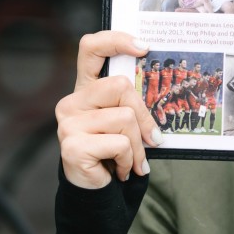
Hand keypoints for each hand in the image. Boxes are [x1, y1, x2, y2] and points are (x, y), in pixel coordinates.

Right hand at [55, 31, 161, 188]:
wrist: (97, 192)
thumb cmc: (116, 153)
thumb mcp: (127, 123)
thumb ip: (133, 104)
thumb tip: (164, 96)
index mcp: (86, 89)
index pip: (91, 48)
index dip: (116, 40)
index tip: (144, 47)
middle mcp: (71, 101)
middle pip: (121, 86)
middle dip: (144, 115)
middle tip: (152, 139)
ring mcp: (68, 123)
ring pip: (125, 118)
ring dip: (139, 145)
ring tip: (133, 161)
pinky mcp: (72, 146)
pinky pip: (120, 144)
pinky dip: (130, 160)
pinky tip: (121, 170)